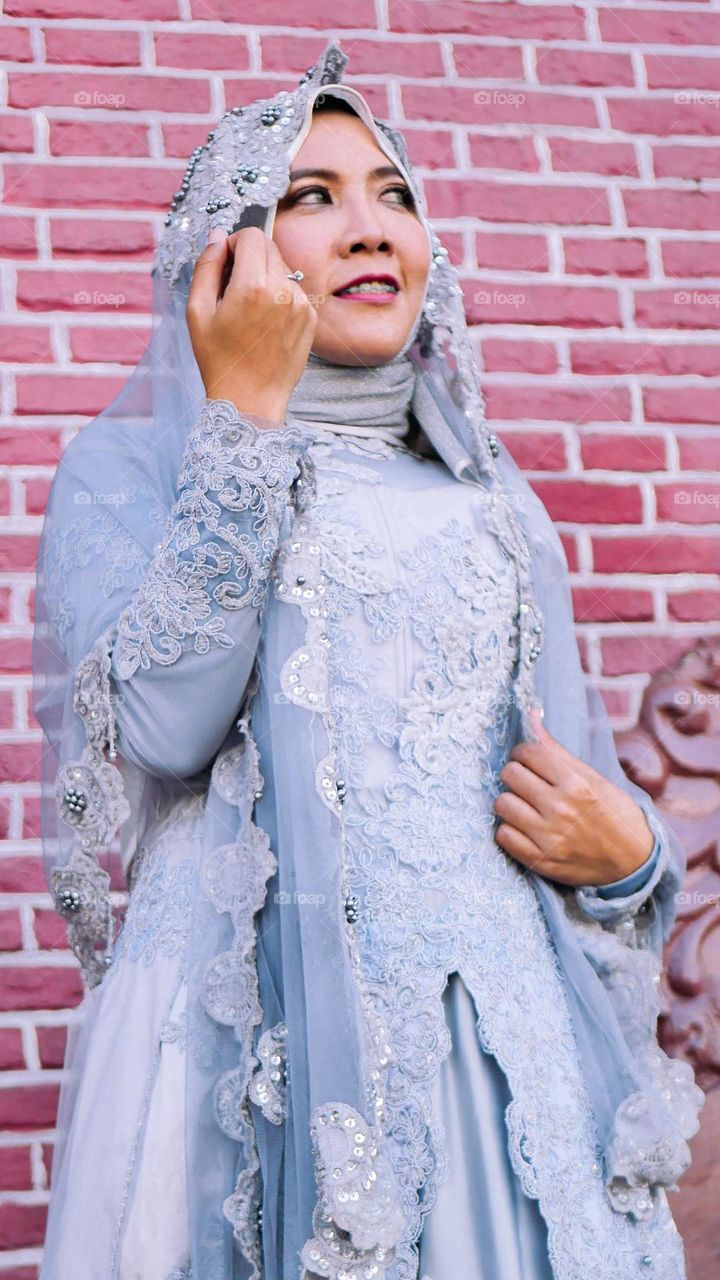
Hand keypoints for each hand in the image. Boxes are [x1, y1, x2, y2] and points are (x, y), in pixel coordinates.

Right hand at [186, 226, 317, 422]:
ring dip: (264, 277)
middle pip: (269, 247)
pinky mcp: (310, 318)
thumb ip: (207, 266)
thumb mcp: (198, 312)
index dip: (234, 243)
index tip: (225, 264)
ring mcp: (301, 305)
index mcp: (252, 286)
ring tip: (249, 311)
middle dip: (249, 257)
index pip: (252, 235)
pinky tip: (265, 323)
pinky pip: (293, 290)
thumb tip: (218, 235)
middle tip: (233, 288)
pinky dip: (278, 297)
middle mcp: (282, 291)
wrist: (251, 399)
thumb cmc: (219, 359)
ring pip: (282, 268)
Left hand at [493, 708, 654, 887]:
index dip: (525, 753)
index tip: (530, 762)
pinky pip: (503, 836)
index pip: (528, 752)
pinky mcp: (541, 862)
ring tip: (526, 807)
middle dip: (516, 775)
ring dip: (511, 803)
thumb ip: (557, 750)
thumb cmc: (615, 814)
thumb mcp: (593, 778)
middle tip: (528, 784)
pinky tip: (525, 828)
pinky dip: (511, 830)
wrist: (634, 864)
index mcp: (576, 783)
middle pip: (510, 774)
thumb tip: (530, 715)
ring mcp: (549, 837)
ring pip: (502, 804)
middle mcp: (560, 808)